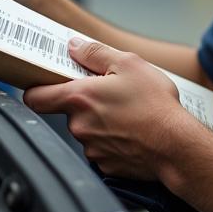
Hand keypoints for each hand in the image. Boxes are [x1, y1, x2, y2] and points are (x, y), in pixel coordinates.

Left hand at [24, 39, 187, 179]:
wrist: (177, 146)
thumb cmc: (155, 105)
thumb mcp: (128, 64)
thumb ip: (95, 53)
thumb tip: (74, 46)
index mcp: (79, 98)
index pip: (35, 97)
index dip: (35, 89)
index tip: (43, 83)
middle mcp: (80, 126)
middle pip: (68, 111)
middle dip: (85, 102)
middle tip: (111, 93)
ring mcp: (92, 148)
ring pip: (87, 130)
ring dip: (100, 121)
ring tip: (128, 113)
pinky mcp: (105, 165)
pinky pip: (102, 148)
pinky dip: (113, 139)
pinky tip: (132, 131)